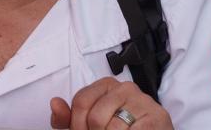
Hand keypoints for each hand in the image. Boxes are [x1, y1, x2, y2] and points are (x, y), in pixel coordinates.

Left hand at [49, 77, 171, 129]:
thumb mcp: (88, 124)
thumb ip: (68, 117)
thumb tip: (54, 103)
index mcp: (106, 85)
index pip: (81, 102)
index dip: (77, 125)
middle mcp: (125, 88)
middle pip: (95, 117)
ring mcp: (142, 101)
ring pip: (113, 128)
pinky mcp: (156, 117)